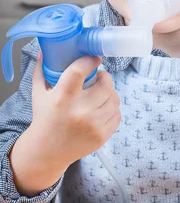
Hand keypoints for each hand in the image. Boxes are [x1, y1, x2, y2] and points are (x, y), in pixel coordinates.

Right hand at [30, 51, 121, 166]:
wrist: (47, 151)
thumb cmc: (44, 119)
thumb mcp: (39, 94)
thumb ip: (41, 71)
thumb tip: (44, 50)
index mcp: (62, 97)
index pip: (80, 70)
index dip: (90, 61)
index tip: (94, 58)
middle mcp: (80, 111)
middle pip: (105, 84)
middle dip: (104, 77)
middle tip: (99, 78)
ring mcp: (93, 124)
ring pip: (114, 98)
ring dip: (109, 93)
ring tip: (100, 94)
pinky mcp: (102, 135)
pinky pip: (117, 114)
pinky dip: (112, 109)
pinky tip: (102, 109)